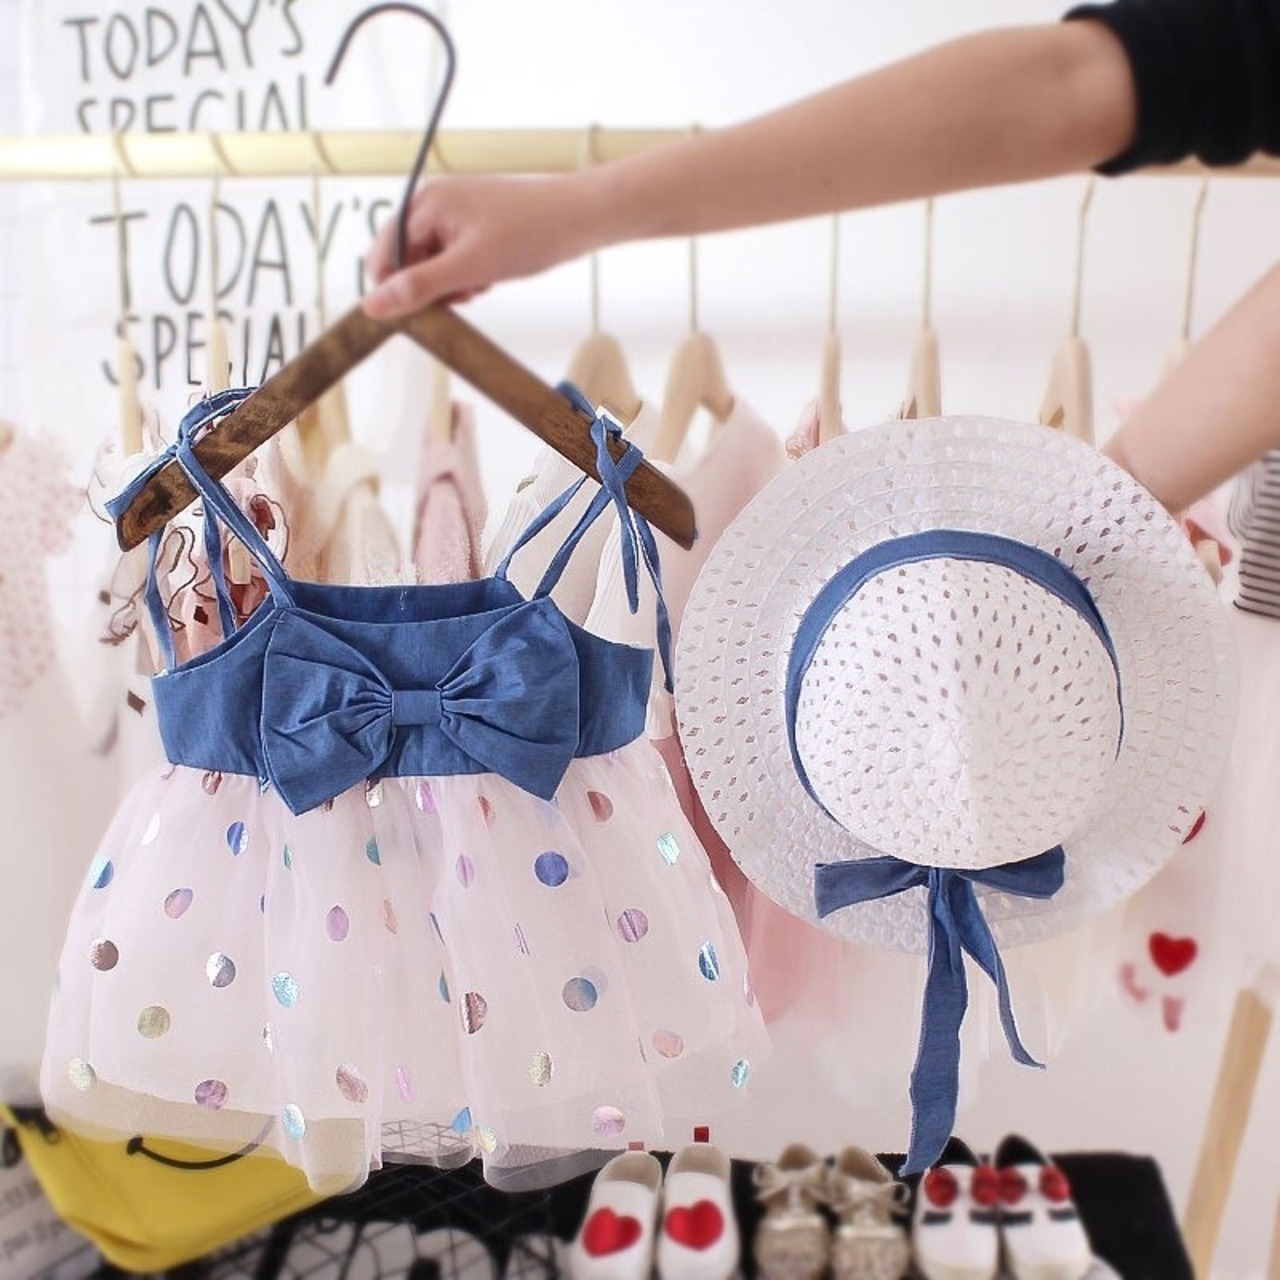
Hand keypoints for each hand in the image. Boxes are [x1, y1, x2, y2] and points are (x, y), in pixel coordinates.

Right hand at [363, 173, 598, 319]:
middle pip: (406, 260)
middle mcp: (432, 202)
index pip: (383, 256)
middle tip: (461, 295)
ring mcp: (453, 212)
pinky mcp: (473, 224)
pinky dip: (466, 276)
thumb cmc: (527, 235)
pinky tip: (488, 278)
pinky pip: (453, 258)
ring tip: (480, 284)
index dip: (397, 289)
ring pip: (431, 263)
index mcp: (423, 204)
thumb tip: (371, 306)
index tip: (421, 314)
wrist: (579, 218)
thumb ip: (418, 288)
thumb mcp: (468, 268)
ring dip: (451, 284)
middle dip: (429, 286)